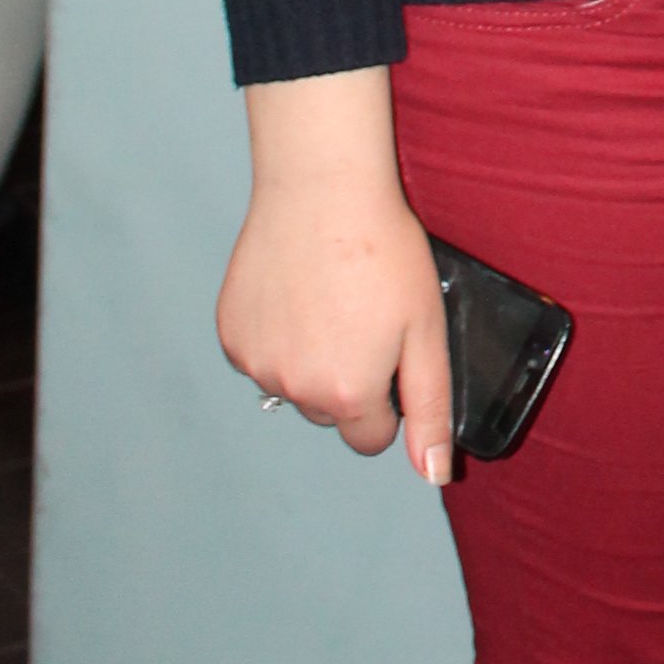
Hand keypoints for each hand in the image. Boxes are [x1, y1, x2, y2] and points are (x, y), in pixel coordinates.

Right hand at [217, 71, 453, 478]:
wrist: (322, 191)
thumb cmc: (383, 253)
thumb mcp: (426, 330)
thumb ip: (429, 407)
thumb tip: (432, 472)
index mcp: (348, 397)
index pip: (372, 437)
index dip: (389, 398)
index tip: (392, 353)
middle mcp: (296, 391)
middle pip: (331, 413)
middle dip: (350, 380)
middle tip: (364, 317)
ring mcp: (257, 365)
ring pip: (293, 385)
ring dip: (310, 359)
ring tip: (330, 298)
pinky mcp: (232, 336)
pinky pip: (261, 356)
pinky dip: (278, 335)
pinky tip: (296, 292)